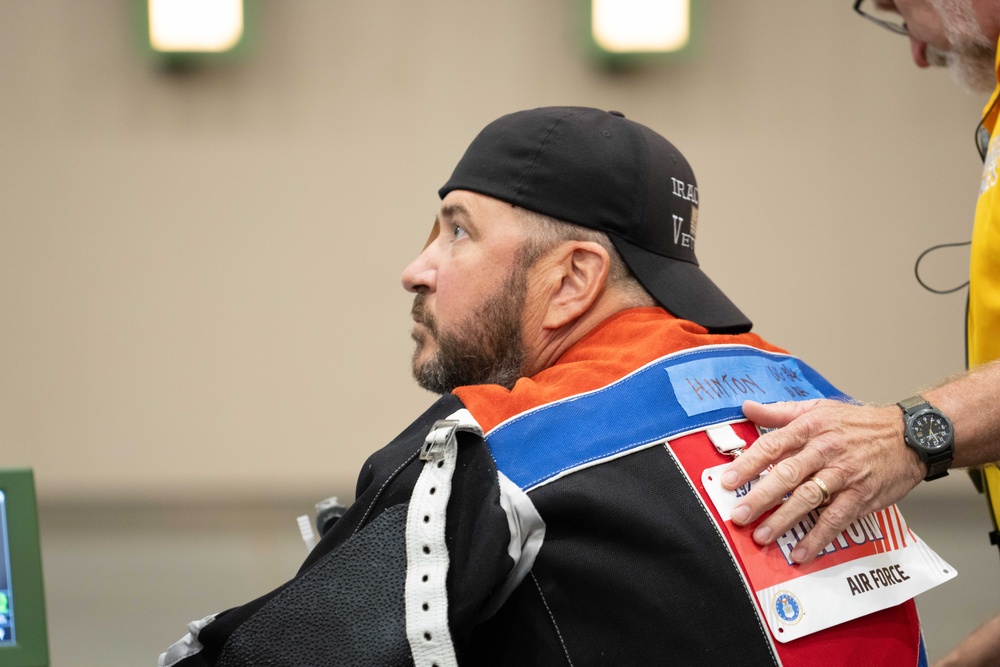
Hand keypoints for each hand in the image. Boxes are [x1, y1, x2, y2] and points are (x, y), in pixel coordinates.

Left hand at [721, 399, 925, 562]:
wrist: (910, 435)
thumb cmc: (859, 423)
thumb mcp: (819, 408)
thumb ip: (780, 411)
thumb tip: (747, 407)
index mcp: (810, 427)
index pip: (772, 446)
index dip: (748, 464)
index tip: (727, 481)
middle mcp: (825, 450)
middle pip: (787, 474)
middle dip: (760, 497)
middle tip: (739, 515)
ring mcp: (844, 474)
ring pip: (809, 498)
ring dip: (784, 520)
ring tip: (763, 536)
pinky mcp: (862, 495)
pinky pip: (837, 519)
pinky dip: (818, 537)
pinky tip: (802, 551)